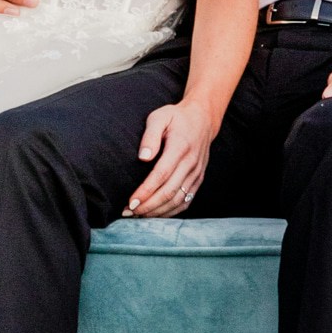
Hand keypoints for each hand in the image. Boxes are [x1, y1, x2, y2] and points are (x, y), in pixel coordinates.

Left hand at [126, 97, 215, 216]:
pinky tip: (155, 214)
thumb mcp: (160, 117)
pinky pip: (186, 201)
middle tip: (129, 212)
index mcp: (180, 147)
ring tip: (138, 215)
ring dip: (158, 211)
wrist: (203, 119)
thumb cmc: (176, 118)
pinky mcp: (198, 179)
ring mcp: (197, 173)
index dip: (146, 191)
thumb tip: (143, 158)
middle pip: (169, 192)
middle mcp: (191, 163)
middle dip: (148, 205)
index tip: (131, 202)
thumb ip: (150, 135)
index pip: (162, 175)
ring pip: (178, 200)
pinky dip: (171, 211)